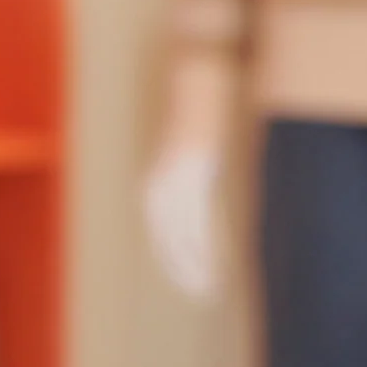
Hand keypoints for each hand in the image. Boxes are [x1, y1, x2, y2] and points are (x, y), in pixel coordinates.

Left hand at [140, 55, 237, 299]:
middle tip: (201, 293)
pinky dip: (201, 243)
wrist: (196, 73)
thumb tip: (202, 191)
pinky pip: (194, 216)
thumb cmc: (198, 110)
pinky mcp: (190, 170)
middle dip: (184, 269)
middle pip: (168, 242)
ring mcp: (172, 179)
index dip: (177, 261)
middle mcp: (157, 186)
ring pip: (180, 236)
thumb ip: (194, 176)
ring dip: (194, 264)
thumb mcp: (193, 152)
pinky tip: (211, 260)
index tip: (193, 282)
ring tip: (207, 287)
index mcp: (155, 186)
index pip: (163, 236)